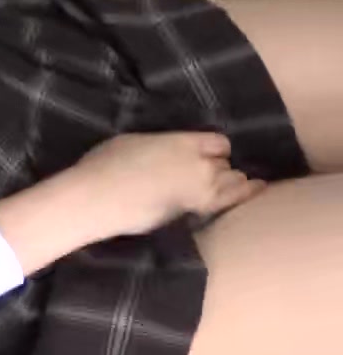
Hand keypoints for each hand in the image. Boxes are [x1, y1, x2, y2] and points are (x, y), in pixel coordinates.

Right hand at [67, 132, 265, 235]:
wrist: (100, 199)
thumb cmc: (107, 164)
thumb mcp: (134, 141)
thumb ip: (162, 145)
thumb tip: (168, 152)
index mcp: (184, 143)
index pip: (218, 143)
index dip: (213, 147)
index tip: (207, 151)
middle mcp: (202, 165)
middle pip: (226, 164)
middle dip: (220, 166)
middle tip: (211, 170)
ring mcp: (203, 191)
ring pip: (234, 183)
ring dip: (233, 181)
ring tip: (239, 181)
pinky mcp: (198, 213)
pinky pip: (229, 202)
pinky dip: (242, 195)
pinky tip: (254, 190)